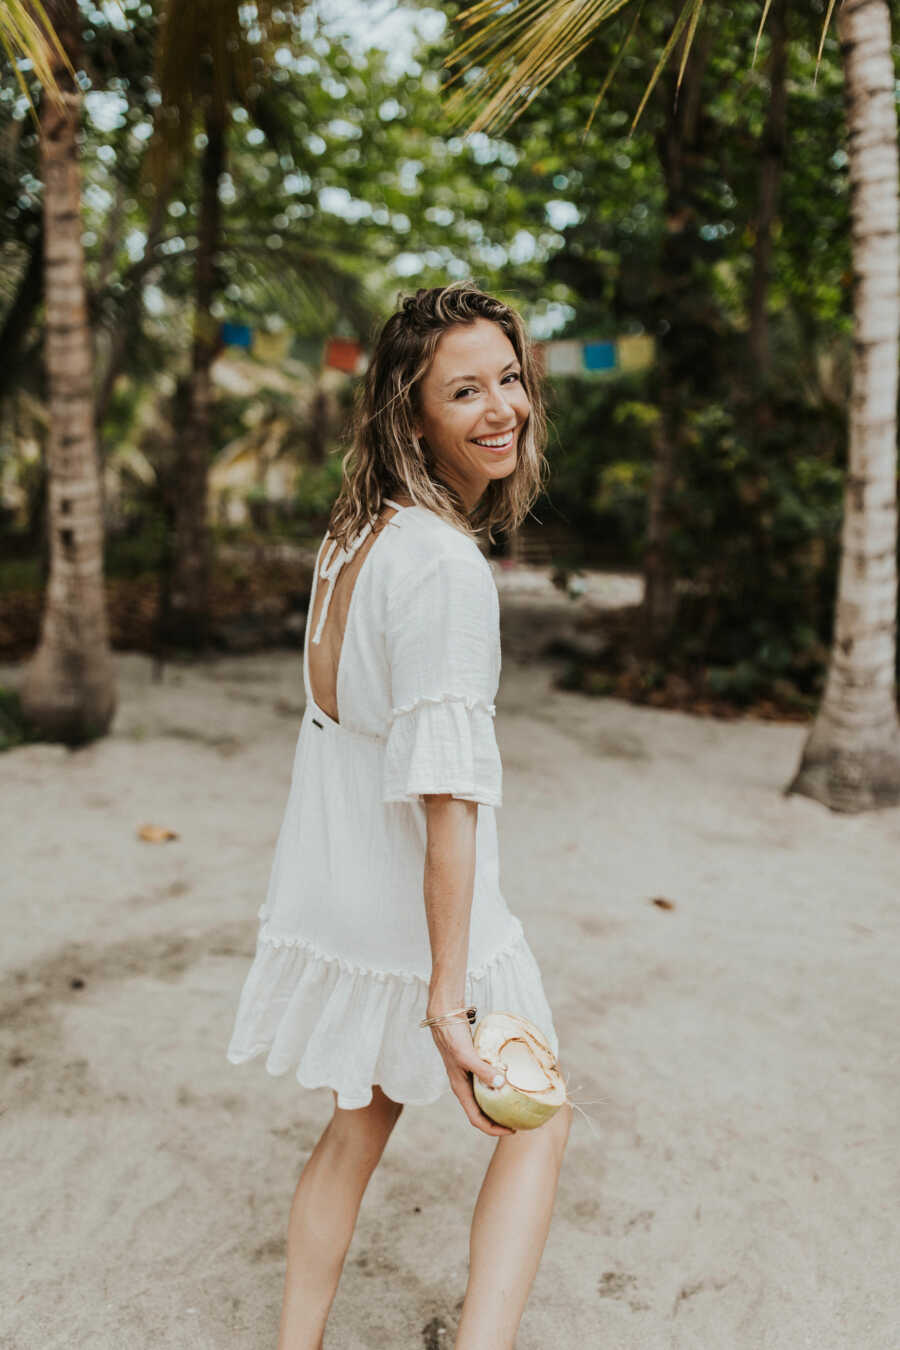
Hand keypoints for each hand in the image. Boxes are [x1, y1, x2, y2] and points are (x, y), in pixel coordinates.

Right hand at [429, 1018, 515, 1136]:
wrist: (444, 1018)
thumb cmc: (452, 1037)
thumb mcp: (466, 1055)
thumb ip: (482, 1070)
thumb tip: (500, 1084)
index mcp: (460, 1089)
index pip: (476, 1119)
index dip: (493, 1129)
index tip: (512, 1131)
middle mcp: (464, 1086)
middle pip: (482, 1113)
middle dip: (499, 1121)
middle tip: (519, 1122)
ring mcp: (468, 1076)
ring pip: (485, 1099)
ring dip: (499, 1106)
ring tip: (517, 1106)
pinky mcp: (473, 1065)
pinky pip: (488, 1083)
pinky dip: (499, 1087)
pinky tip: (511, 1082)